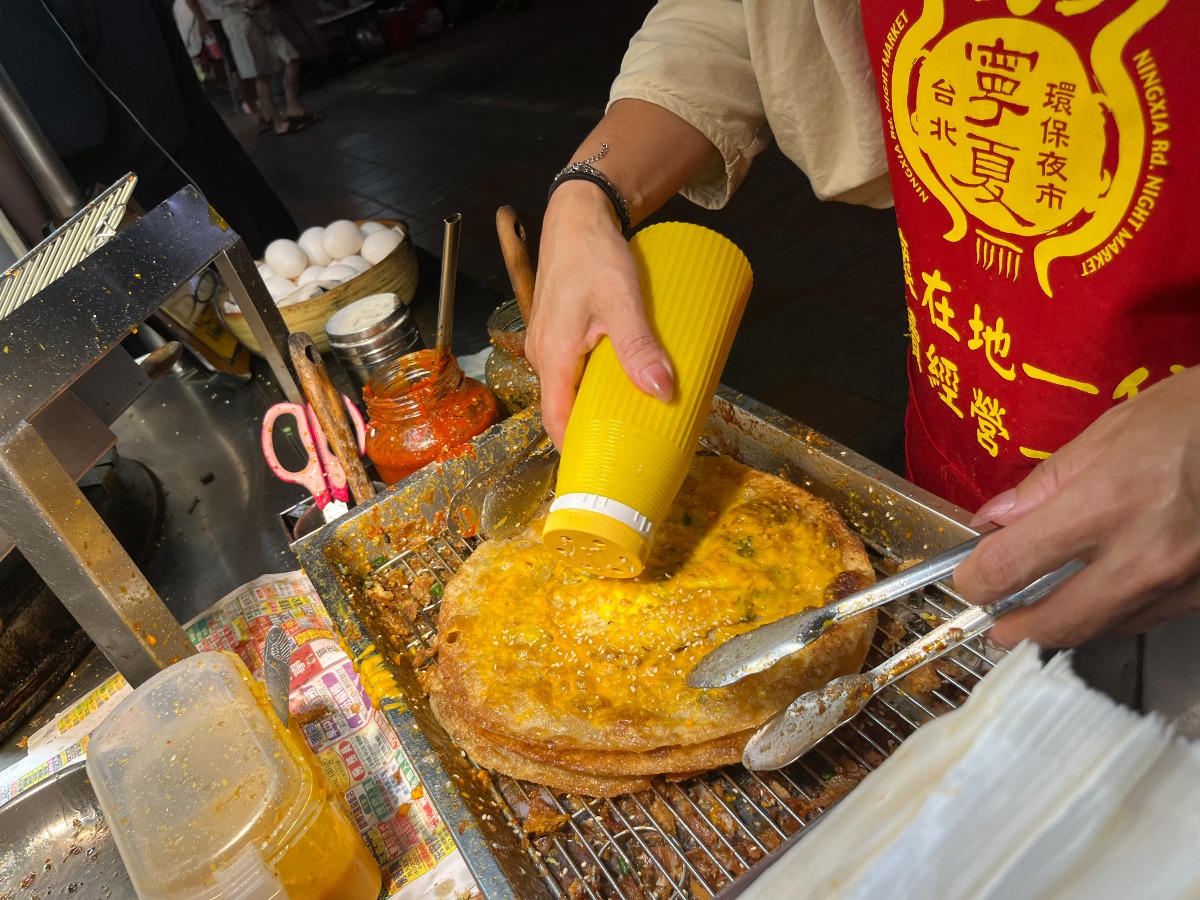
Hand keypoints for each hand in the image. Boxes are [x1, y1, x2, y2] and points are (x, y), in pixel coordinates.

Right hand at [526, 181, 672, 446]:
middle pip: (563, 409)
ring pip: (569, 388)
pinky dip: (594, 383)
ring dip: (595, 405)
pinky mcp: (559, 331)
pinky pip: (573, 369)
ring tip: (632, 418)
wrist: (577, 214)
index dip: (578, 450)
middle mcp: (542, 355)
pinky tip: (621, 382)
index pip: (557, 422)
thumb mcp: (622, 300)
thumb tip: (662, 392)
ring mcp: (548, 343)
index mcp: (551, 356)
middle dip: (593, 430)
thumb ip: (639, 347)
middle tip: (630, 446)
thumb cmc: (593, 253)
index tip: (604, 470)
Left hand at [956, 366, 1199, 647]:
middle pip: (1057, 622)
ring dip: (1064, 625)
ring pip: (1104, 627)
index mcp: (1108, 503)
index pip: (1012, 564)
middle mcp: (1144, 555)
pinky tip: (1102, 595)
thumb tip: (996, 518)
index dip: (975, 580)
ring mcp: (1181, 583)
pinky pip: (1146, 616)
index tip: (966, 580)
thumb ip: (1048, 482)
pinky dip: (1114, 611)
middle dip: (1015, 630)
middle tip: (996, 627)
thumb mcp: (1116, 429)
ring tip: (1039, 615)